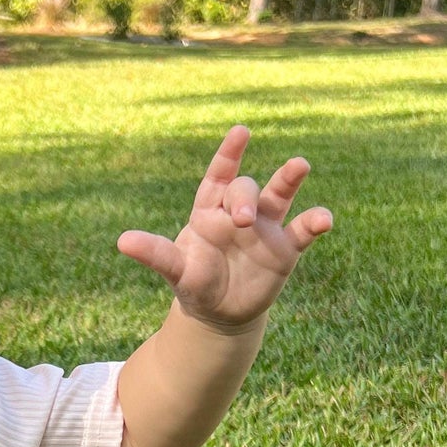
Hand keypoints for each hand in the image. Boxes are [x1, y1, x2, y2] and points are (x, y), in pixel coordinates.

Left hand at [117, 126, 332, 331]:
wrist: (220, 313)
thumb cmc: (196, 284)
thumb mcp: (175, 270)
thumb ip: (155, 254)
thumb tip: (122, 241)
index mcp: (209, 211)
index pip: (219, 176)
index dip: (228, 154)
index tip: (240, 133)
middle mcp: (239, 212)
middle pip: (245, 189)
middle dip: (245, 198)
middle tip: (244, 220)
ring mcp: (266, 227)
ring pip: (280, 194)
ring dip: (289, 178)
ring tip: (299, 165)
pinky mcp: (286, 247)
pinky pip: (303, 229)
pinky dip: (315, 221)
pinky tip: (324, 220)